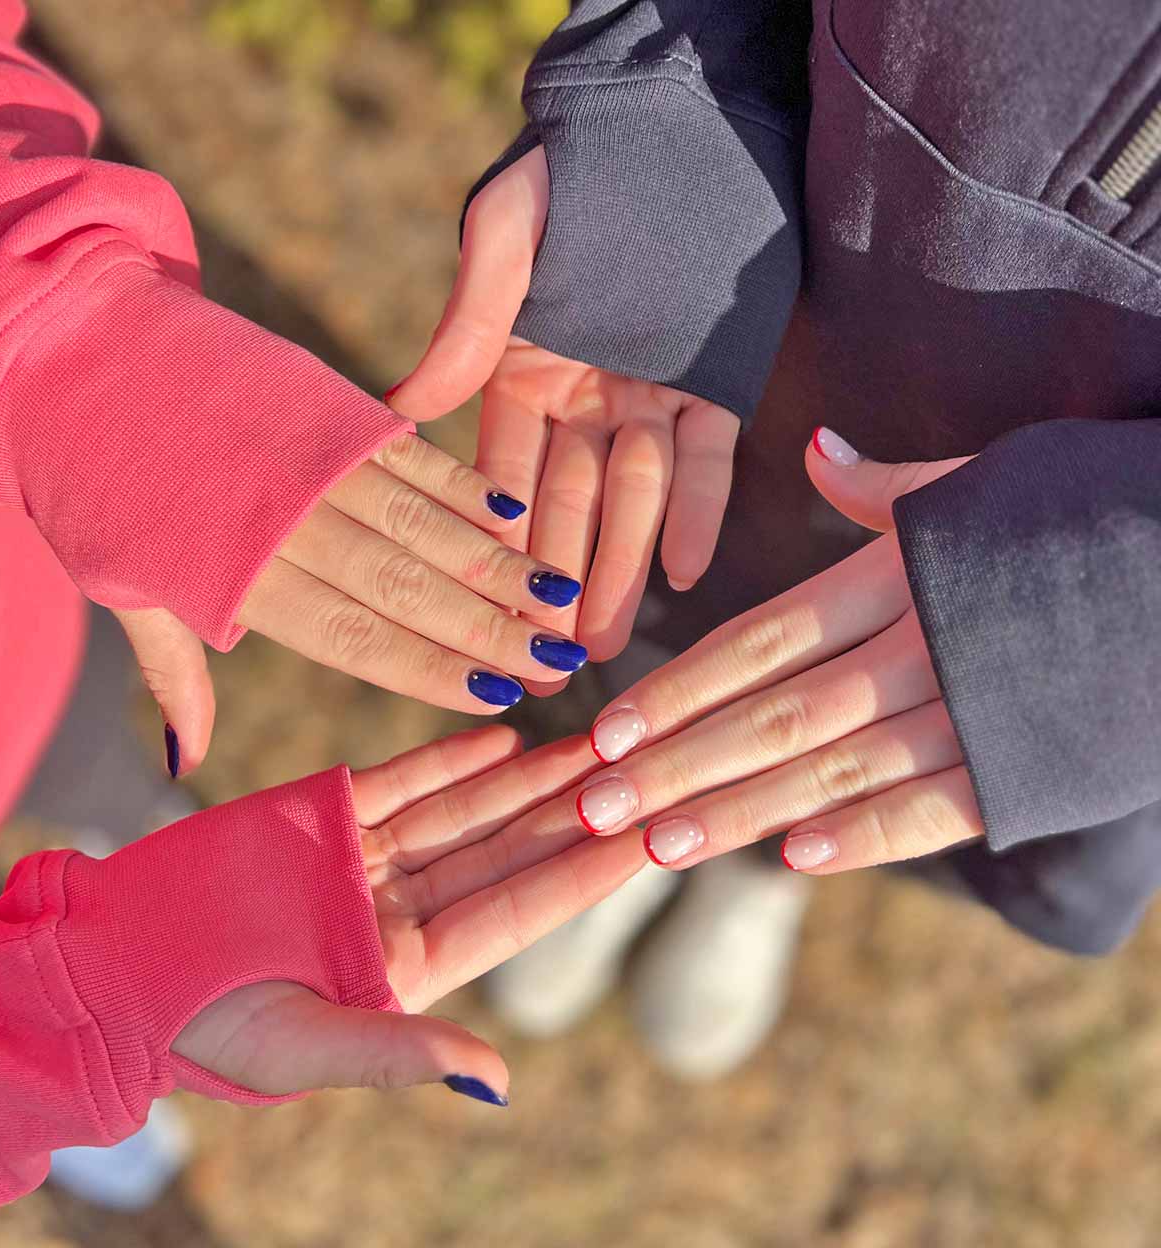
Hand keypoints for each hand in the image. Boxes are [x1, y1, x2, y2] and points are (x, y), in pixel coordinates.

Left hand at [114, 433, 587, 773]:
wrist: (63, 350)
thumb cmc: (87, 488)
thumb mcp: (117, 588)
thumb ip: (173, 672)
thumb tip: (185, 763)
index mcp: (235, 579)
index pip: (356, 639)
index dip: (433, 670)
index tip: (500, 696)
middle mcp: (285, 523)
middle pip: (405, 586)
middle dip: (489, 626)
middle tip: (559, 658)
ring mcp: (310, 458)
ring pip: (418, 522)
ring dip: (495, 561)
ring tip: (559, 595)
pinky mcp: (322, 403)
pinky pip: (404, 453)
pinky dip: (458, 484)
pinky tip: (510, 512)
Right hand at [173, 725, 642, 1100]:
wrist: (118, 966)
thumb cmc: (207, 1030)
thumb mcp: (306, 1047)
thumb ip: (401, 1051)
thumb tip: (500, 1081)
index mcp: (409, 965)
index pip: (515, 911)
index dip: (581, 875)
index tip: (646, 840)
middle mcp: (400, 906)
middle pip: (504, 851)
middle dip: (570, 812)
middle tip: (640, 768)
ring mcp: (366, 854)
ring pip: (465, 808)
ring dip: (527, 777)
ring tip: (592, 741)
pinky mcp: (324, 812)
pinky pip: (402, 780)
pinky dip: (451, 759)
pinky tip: (507, 738)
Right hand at [387, 146, 740, 666]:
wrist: (679, 120)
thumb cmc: (570, 166)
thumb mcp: (505, 237)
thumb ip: (466, 325)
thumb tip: (398, 410)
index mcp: (521, 372)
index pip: (499, 476)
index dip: (492, 547)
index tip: (484, 612)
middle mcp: (583, 397)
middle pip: (568, 505)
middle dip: (558, 582)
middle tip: (551, 661)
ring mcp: (650, 394)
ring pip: (634, 495)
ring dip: (624, 566)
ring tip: (610, 642)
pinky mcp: (716, 382)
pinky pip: (708, 457)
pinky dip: (698, 509)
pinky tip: (685, 570)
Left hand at [502, 429, 983, 874]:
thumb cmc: (1081, 508)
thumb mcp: (978, 479)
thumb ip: (885, 487)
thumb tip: (817, 454)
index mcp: (894, 576)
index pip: (760, 640)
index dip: (680, 686)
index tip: (607, 727)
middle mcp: (920, 645)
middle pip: (776, 715)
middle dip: (679, 764)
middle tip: (596, 806)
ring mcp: (974, 708)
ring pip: (835, 771)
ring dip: (741, 811)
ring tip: (659, 843)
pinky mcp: (1031, 761)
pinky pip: (940, 808)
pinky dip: (870, 836)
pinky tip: (796, 861)